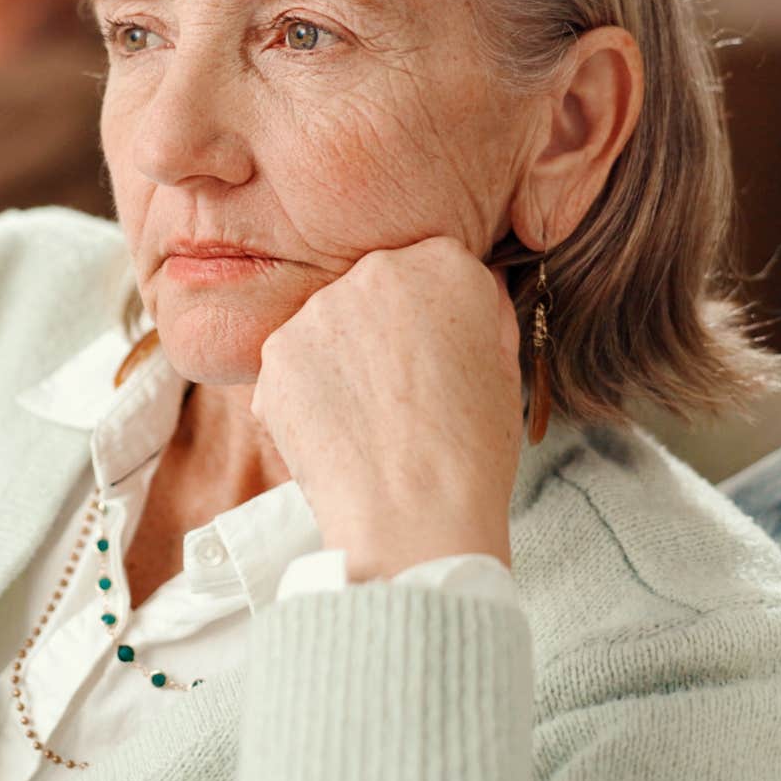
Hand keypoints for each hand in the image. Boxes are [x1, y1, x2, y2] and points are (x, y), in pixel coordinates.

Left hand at [250, 237, 525, 581]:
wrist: (413, 516)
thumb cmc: (471, 450)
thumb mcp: (503, 365)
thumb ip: (483, 309)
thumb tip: (471, 288)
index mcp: (445, 264)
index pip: (433, 264)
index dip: (436, 314)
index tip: (439, 352)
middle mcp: (376, 270)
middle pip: (376, 286)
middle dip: (384, 326)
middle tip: (401, 389)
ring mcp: (319, 309)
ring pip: (330, 322)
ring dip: (343, 356)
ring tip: (369, 417)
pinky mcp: (276, 351)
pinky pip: (294, 359)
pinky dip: (308, 390)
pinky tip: (336, 429)